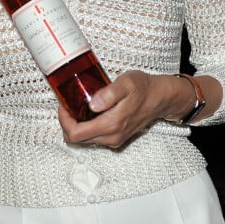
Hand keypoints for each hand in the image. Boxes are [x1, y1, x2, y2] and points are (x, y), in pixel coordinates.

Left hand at [59, 70, 177, 149]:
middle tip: (68, 106)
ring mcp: (115, 140)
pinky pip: (94, 138)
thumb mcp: (126, 83)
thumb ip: (108, 94)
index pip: (75, 134)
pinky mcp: (117, 138)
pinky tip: (90, 113)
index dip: (63, 121)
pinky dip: (87, 127)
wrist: (161, 98)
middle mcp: (112, 137)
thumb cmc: (144, 89)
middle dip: (68, 123)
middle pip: (77, 140)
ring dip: (77, 126)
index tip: (64, 106)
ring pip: (85, 140)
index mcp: (111, 124)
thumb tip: (92, 104)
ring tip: (78, 107)